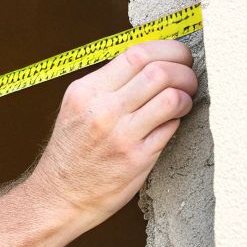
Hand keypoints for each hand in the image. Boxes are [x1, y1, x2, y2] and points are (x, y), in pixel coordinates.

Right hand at [25, 39, 197, 222]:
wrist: (58, 197)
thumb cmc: (72, 152)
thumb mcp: (78, 108)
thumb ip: (109, 85)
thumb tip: (152, 62)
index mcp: (86, 91)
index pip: (136, 53)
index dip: (167, 49)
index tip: (178, 56)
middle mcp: (102, 110)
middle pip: (158, 71)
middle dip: (184, 70)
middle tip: (189, 78)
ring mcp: (120, 135)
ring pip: (171, 97)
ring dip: (186, 95)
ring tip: (184, 100)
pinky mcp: (137, 158)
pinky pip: (171, 127)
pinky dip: (178, 119)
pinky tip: (172, 122)